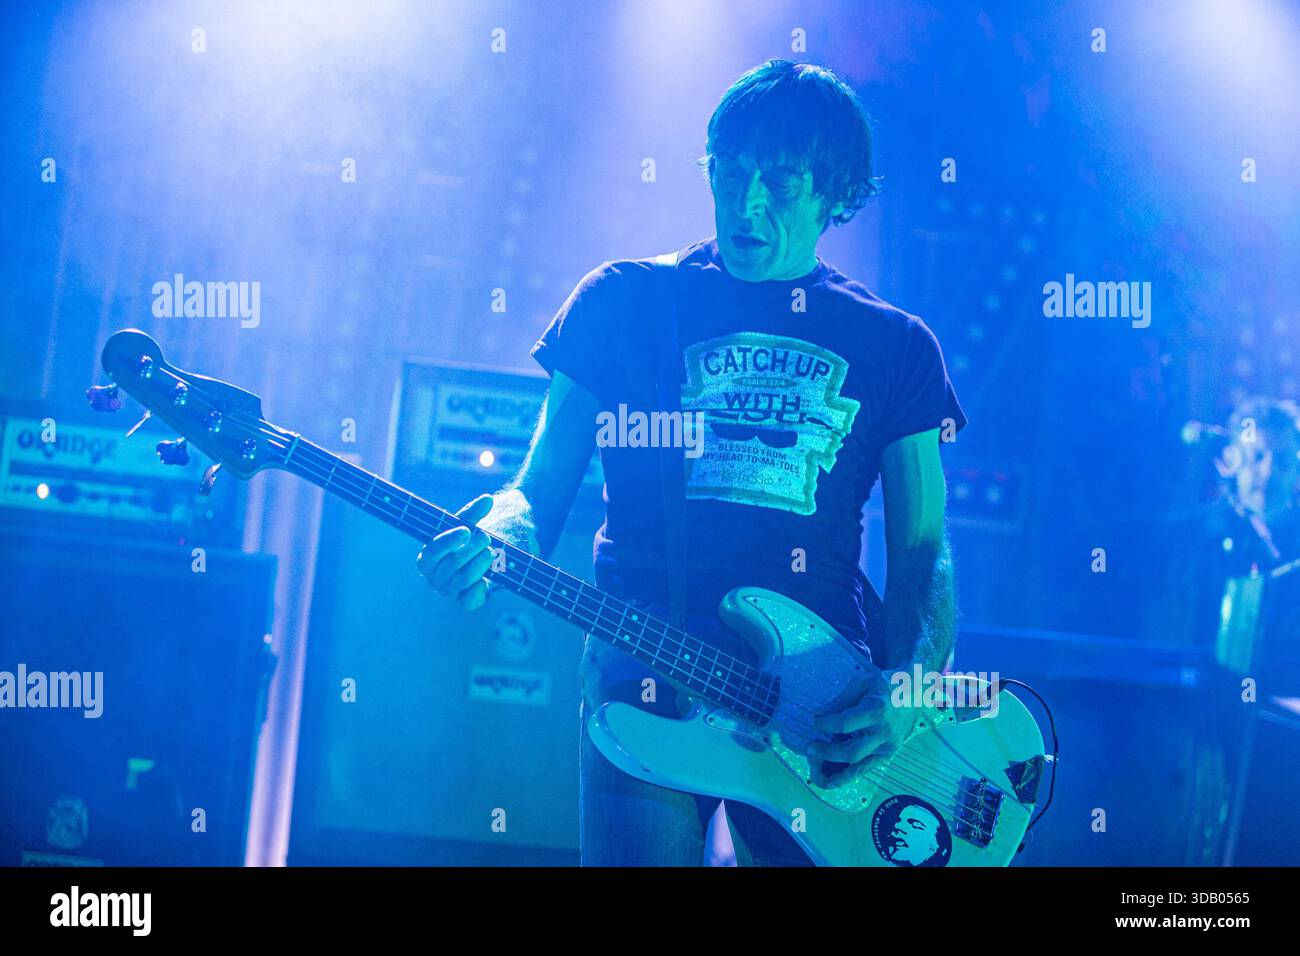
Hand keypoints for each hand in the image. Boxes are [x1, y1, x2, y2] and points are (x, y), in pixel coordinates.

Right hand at [416, 494, 496, 610]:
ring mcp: (448, 591)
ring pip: (464, 578)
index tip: (466, 530)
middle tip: (486, 538)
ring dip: (481, 563)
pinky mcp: (463, 601)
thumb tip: (487, 499)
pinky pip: (470, 600)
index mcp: (426, 558)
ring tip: (491, 552)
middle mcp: (433, 577)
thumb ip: (473, 513)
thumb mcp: (465, 526)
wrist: (474, 564)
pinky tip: (487, 579)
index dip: (449, 540)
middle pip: (453, 563)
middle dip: (472, 549)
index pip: (433, 551)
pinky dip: (480, 589)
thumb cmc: (462, 543)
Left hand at [805, 667, 913, 787]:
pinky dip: (847, 776)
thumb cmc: (885, 685)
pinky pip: (865, 769)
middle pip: (851, 751)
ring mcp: (887, 747)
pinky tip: (830, 780)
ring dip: (834, 773)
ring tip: (814, 772)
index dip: (826, 724)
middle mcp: (883, 733)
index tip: (815, 720)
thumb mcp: (862, 682)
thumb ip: (840, 700)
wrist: (913, 692)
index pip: (845, 724)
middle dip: (827, 752)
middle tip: (810, 747)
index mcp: (877, 711)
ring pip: (858, 767)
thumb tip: (817, 714)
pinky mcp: (888, 755)